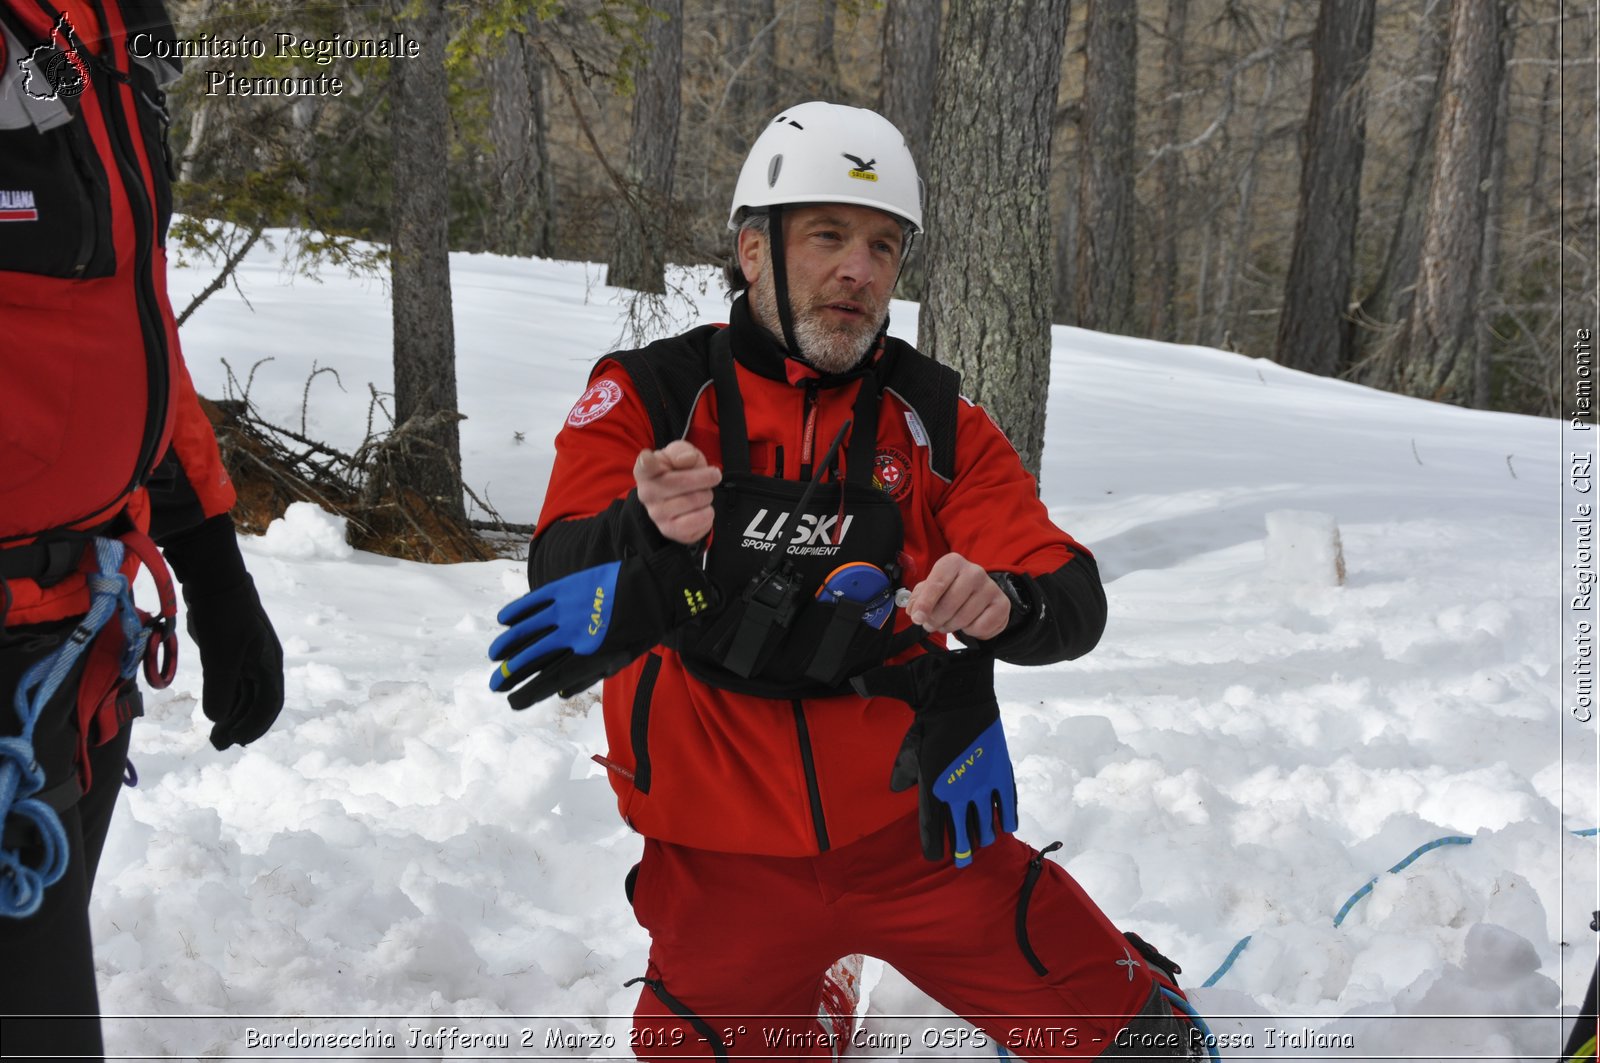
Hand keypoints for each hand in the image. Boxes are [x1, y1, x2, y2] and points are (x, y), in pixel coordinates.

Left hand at [160, 514, 284, 750]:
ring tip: (213, 734)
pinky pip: (231, 684)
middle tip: (218, 744)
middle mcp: (262, 664)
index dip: (256, 725)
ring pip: (243, 696)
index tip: (237, 741)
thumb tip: (217, 718)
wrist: (213, 580)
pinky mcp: (230, 653)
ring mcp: (246, 658)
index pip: (270, 703)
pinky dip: (224, 701)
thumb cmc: (223, 614)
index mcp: (269, 664)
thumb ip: (220, 688)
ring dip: (231, 716)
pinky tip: (212, 711)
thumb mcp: (221, 653)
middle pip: (257, 703)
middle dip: (240, 725)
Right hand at [489, 545, 716, 708]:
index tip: (512, 702)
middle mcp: (574, 635)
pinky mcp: (567, 588)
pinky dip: (518, 610)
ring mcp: (568, 610)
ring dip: (508, 643)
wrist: (655, 589)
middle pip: (532, 657)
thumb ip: (589, 675)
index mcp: (589, 656)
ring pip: (528, 630)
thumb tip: (561, 693)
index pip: (549, 680)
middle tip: (495, 684)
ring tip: (493, 655)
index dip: (528, 692)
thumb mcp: (621, 659)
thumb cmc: (641, 629)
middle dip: (510, 673)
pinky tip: (504, 620)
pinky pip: (536, 601)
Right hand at [635, 441, 719, 544]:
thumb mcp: (680, 454)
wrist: (677, 500)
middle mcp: (646, 493)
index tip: (648, 457)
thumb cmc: (678, 472)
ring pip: (696, 500)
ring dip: (707, 495)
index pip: (645, 465)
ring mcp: (656, 514)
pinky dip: (708, 513)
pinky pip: (700, 520)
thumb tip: (686, 460)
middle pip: (685, 481)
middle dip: (706, 478)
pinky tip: (700, 509)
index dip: (647, 461)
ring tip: (700, 494)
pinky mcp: (669, 530)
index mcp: (645, 470)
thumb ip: (681, 451)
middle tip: (710, 477)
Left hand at [851, 649, 1017, 866]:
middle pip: (962, 831)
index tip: (935, 856)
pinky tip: (1007, 827)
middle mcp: (958, 793)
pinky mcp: (1000, 773)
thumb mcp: (909, 747)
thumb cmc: (929, 720)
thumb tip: (897, 789)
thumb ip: (904, 770)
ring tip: (983, 843)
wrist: (958, 697)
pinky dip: (1007, 816)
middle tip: (963, 862)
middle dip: (962, 849)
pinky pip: (1006, 802)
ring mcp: (981, 784)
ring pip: (986, 822)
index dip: (934, 845)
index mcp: (932, 787)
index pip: (933, 827)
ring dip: (984, 835)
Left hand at [905, 553, 1010, 639]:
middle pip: (949, 604)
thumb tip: (914, 611)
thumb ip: (918, 598)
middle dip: (935, 620)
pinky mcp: (1002, 604)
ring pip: (963, 618)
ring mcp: (990, 588)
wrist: (980, 595)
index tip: (917, 618)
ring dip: (950, 627)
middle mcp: (974, 571)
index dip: (925, 603)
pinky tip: (969, 623)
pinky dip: (970, 631)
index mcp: (953, 562)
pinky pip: (980, 627)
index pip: (937, 583)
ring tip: (948, 622)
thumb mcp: (931, 589)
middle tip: (931, 624)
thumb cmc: (950, 590)